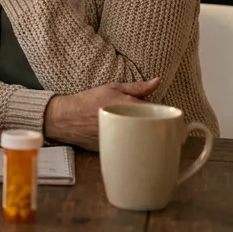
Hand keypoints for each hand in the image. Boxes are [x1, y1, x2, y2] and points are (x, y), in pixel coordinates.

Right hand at [44, 78, 160, 149]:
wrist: (67, 118)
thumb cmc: (89, 101)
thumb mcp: (113, 88)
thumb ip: (138, 87)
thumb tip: (158, 81)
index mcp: (131, 107)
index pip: (158, 112)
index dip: (163, 114)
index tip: (165, 115)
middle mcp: (128, 124)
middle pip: (153, 129)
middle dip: (156, 127)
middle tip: (154, 124)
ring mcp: (122, 139)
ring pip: (144, 140)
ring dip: (146, 138)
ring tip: (143, 133)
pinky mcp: (116, 150)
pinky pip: (131, 149)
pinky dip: (134, 145)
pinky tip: (130, 141)